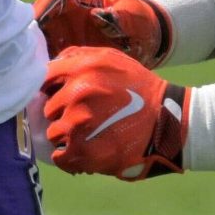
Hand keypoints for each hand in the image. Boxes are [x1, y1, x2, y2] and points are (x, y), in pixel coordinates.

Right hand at [33, 0, 168, 64]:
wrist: (147, 41)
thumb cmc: (140, 22)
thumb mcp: (134, 16)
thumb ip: (120, 16)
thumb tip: (97, 15)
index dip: (43, 8)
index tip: (35, 25)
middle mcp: (69, 11)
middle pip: (41, 17)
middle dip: (33, 33)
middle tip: (28, 54)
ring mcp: (66, 29)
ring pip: (42, 37)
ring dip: (36, 51)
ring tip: (33, 69)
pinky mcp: (67, 46)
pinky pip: (50, 53)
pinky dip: (45, 63)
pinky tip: (44, 77)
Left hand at [41, 47, 185, 179]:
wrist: (169, 121)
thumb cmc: (139, 89)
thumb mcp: (111, 59)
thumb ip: (78, 57)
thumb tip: (51, 66)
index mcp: (83, 69)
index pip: (45, 78)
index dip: (51, 88)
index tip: (58, 96)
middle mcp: (77, 94)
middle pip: (48, 108)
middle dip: (62, 113)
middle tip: (82, 117)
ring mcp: (78, 124)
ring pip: (53, 133)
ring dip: (67, 135)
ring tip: (88, 135)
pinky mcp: (84, 151)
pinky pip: (60, 157)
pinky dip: (69, 157)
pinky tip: (83, 151)